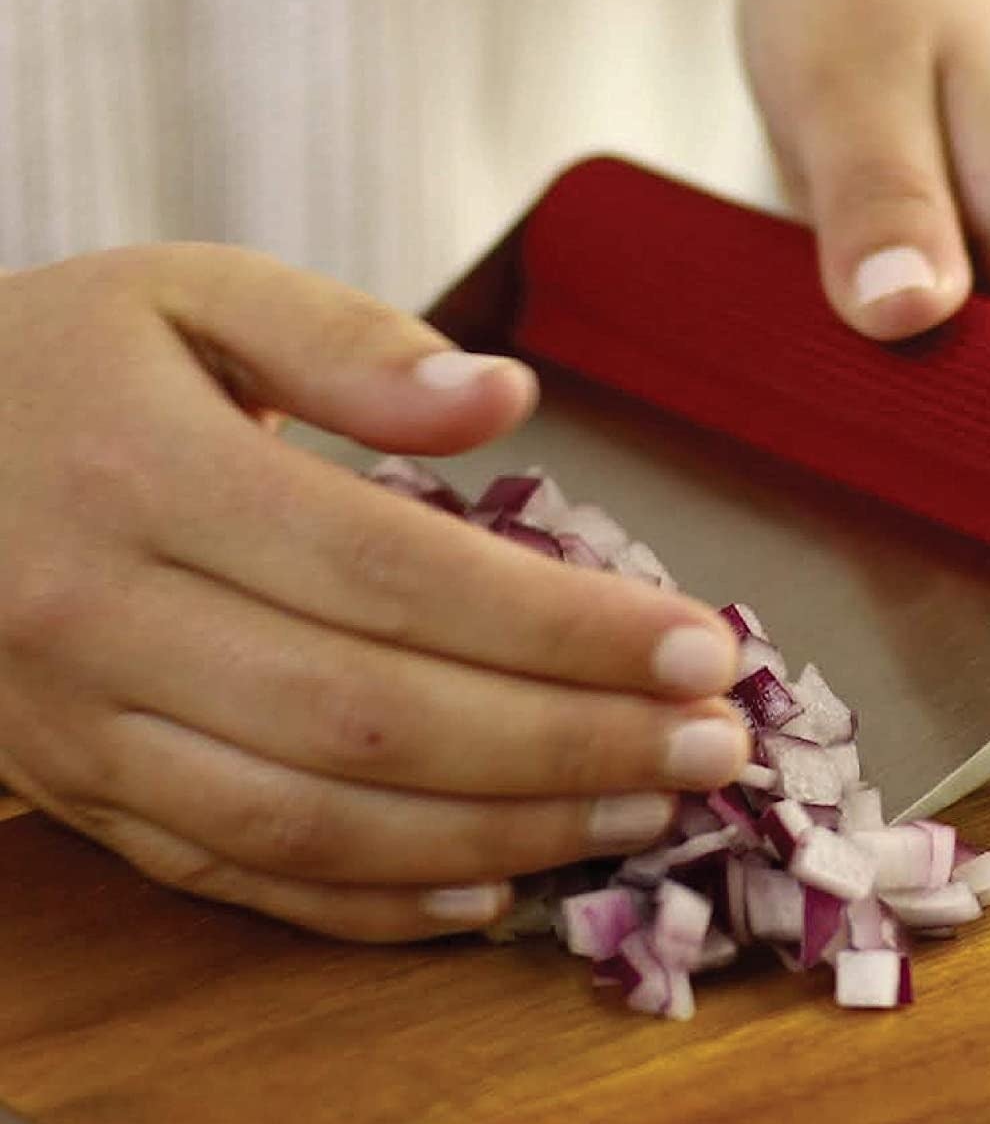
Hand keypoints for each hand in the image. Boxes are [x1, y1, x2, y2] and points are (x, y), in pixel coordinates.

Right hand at [0, 246, 747, 940]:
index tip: (699, 646)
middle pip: (379, 716)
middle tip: (713, 747)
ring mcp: (82, 730)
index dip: (562, 625)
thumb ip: (348, 337)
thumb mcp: (190, 295)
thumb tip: (506, 396)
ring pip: (321, 820)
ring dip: (504, 832)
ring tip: (645, 814)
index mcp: (144, 474)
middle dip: (570, 742)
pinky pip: (236, 877)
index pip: (399, 573)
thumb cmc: (62, 365)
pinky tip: (492, 892)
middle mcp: (103, 621)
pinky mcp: (80, 795)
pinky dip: (373, 905)